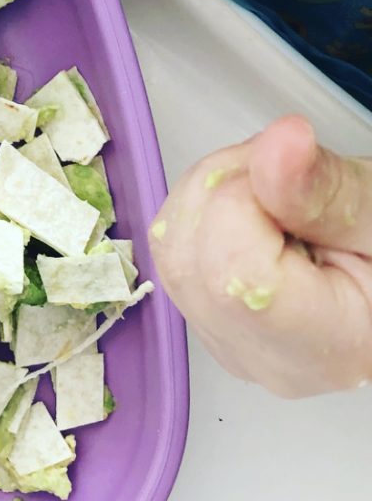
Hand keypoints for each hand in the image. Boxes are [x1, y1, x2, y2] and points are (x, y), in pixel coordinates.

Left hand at [149, 115, 371, 396]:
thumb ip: (331, 190)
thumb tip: (277, 145)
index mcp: (321, 348)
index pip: (230, 269)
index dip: (249, 198)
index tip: (295, 178)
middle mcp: (256, 355)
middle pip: (187, 252)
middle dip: (228, 184)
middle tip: (294, 177)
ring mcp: (222, 338)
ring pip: (170, 242)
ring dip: (215, 190)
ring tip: (284, 194)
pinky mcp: (204, 314)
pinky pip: (173, 246)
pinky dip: (206, 207)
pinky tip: (260, 211)